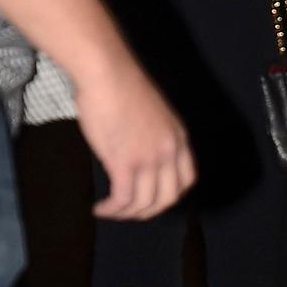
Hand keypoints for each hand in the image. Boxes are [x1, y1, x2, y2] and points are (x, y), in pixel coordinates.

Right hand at [76, 62, 195, 219]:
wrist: (107, 72)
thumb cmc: (120, 85)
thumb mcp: (151, 114)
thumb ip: (151, 136)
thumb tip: (137, 152)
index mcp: (178, 136)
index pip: (186, 179)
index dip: (170, 195)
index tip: (151, 198)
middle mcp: (169, 150)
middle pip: (167, 198)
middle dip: (147, 211)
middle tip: (128, 212)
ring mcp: (149, 158)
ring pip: (144, 203)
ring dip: (125, 214)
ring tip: (108, 211)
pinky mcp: (125, 162)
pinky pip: (122, 199)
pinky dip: (111, 210)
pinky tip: (100, 208)